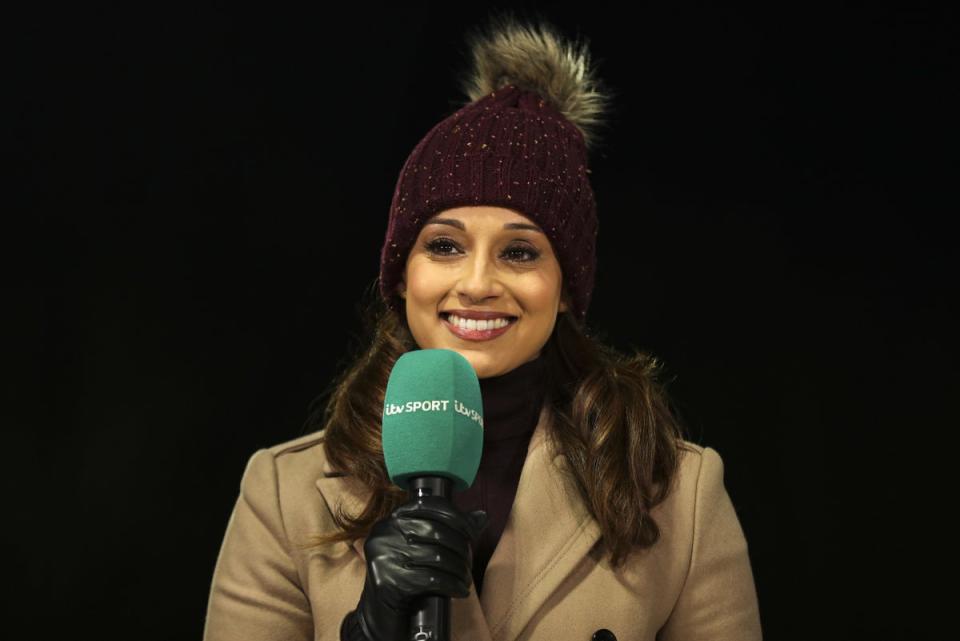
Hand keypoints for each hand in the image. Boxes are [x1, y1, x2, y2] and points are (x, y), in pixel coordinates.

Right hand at [351, 495, 487, 640]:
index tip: (472, 532)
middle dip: (461, 548)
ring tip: (466, 579)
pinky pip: (432, 580)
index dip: (457, 516)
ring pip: (437, 557)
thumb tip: (481, 517)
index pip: (430, 505)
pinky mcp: (389, 581)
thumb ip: (449, 528)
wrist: (379, 611)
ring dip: (459, 570)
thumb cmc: (405, 574)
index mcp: (394, 518)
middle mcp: (385, 532)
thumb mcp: (422, 547)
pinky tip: (460, 591)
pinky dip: (452, 585)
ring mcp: (385, 556)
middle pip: (436, 531)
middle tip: (469, 563)